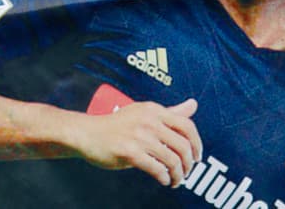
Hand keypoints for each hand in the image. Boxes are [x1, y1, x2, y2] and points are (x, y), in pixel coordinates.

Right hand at [68, 99, 202, 186]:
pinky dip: (164, 177)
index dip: (197, 144)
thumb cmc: (117, 125)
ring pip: (172, 160)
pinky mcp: (129, 152)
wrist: (87, 133)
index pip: (187, 126)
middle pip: (183, 145)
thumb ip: (170, 112)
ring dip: (178, 175)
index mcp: (154, 110)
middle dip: (189, 164)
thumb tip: (193, 104)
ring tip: (175, 180)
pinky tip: (163, 179)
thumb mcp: (145, 113)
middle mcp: (149, 121)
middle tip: (186, 172)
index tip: (197, 156)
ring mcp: (139, 136)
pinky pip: (157, 169)